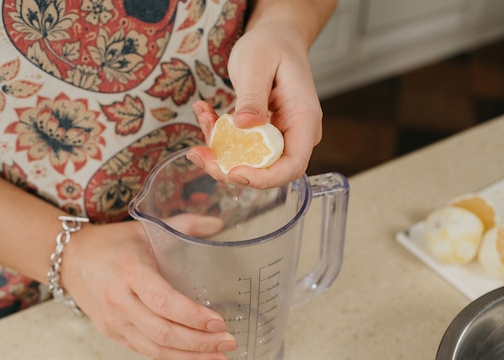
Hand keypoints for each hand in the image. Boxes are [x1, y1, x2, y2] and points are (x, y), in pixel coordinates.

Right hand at [61, 215, 235, 359]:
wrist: (71, 259)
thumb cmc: (112, 243)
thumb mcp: (146, 228)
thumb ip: (184, 224)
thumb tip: (218, 225)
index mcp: (130, 271)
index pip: (163, 301)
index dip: (193, 316)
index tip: (219, 322)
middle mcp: (119, 300)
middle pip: (162, 331)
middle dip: (199, 342)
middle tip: (229, 342)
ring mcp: (114, 321)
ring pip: (155, 349)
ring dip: (190, 357)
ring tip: (220, 358)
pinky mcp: (112, 333)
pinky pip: (145, 352)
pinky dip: (171, 359)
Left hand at [188, 20, 322, 188]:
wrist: (275, 38)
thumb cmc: (272, 46)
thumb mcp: (257, 64)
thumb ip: (252, 96)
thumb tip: (244, 126)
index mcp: (304, 120)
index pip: (292, 166)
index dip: (264, 178)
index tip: (233, 172)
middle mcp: (294, 134)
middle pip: (267, 171)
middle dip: (229, 168)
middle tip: (199, 154)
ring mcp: (278, 137)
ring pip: (248, 162)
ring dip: (218, 151)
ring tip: (202, 117)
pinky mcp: (261, 135)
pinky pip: (238, 147)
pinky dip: (217, 136)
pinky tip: (205, 111)